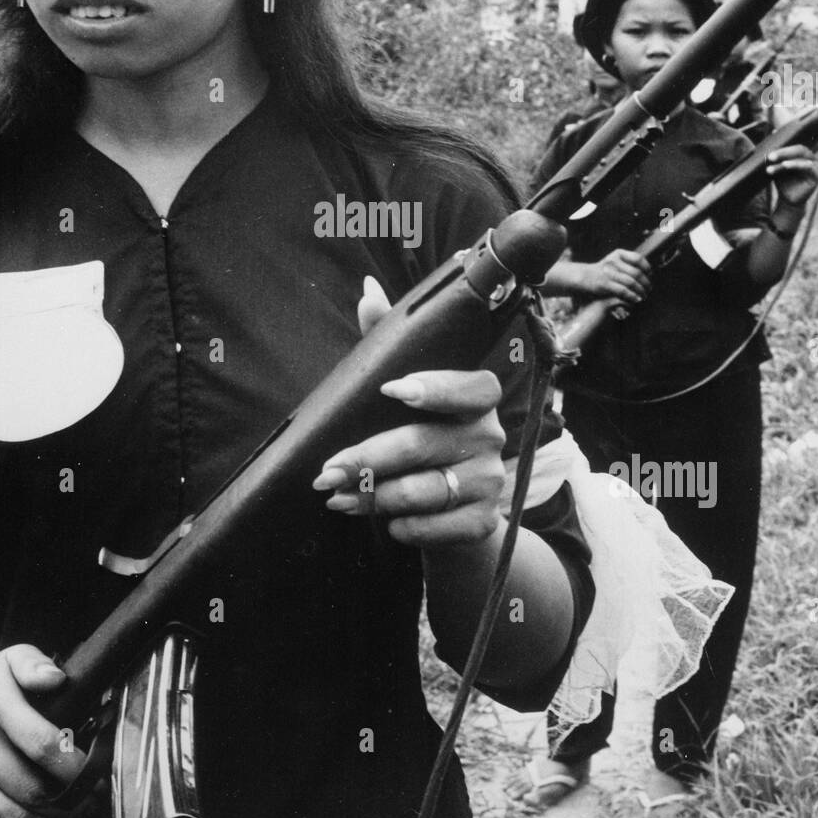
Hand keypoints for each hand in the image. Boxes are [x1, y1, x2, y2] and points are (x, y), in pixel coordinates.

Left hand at [311, 277, 506, 547]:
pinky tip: (385, 524)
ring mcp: (490, 481)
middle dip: (368, 458)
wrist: (457, 510)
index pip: (466, 387)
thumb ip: (388, 341)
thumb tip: (368, 289)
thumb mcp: (406, 390)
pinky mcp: (484, 521)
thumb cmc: (424, 437)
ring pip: (424, 490)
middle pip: (424, 444)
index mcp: (478, 396)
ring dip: (374, 497)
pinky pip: (436, 527)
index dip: (433, 387)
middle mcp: (491, 436)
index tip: (392, 390)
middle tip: (326, 471)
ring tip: (337, 498)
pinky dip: (404, 527)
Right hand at [579, 249, 651, 305]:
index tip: (650, 275)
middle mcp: (613, 261)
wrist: (583, 276)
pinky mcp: (605, 284)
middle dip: (645, 283)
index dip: (647, 267)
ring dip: (640, 291)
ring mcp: (609, 272)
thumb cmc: (603, 271)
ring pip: (631, 283)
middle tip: (649, 289)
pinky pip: (623, 291)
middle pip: (636, 272)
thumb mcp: (614, 261)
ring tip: (644, 296)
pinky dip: (632, 296)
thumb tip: (647, 270)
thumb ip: (628, 263)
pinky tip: (636, 300)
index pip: (638, 258)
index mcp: (618, 254)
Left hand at [766, 143, 817, 208]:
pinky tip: (785, 165)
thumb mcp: (778, 170)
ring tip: (773, 164)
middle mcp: (812, 159)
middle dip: (783, 152)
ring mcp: (817, 166)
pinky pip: (808, 167)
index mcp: (804, 155)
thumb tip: (768, 146)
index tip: (768, 153)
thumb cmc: (784, 184)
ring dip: (786, 161)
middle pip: (799, 149)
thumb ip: (776, 160)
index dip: (781, 149)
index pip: (793, 148)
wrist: (789, 201)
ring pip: (801, 158)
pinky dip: (796, 164)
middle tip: (770, 157)